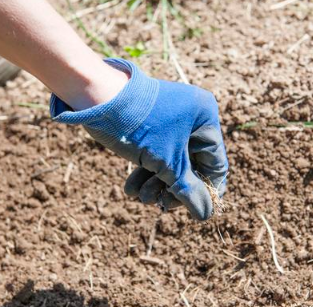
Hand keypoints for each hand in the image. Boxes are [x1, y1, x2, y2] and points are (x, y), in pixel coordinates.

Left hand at [50, 58, 227, 220]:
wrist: (97, 97)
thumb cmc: (140, 126)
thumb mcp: (168, 163)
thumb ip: (188, 190)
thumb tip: (206, 214)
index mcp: (205, 119)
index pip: (215, 163)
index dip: (206, 189)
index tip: (196, 210)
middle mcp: (191, 118)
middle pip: (191, 166)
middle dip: (174, 189)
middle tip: (161, 205)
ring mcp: (170, 122)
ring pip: (170, 164)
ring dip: (156, 185)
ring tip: (141, 196)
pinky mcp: (150, 128)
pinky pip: (155, 156)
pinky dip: (145, 173)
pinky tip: (131, 189)